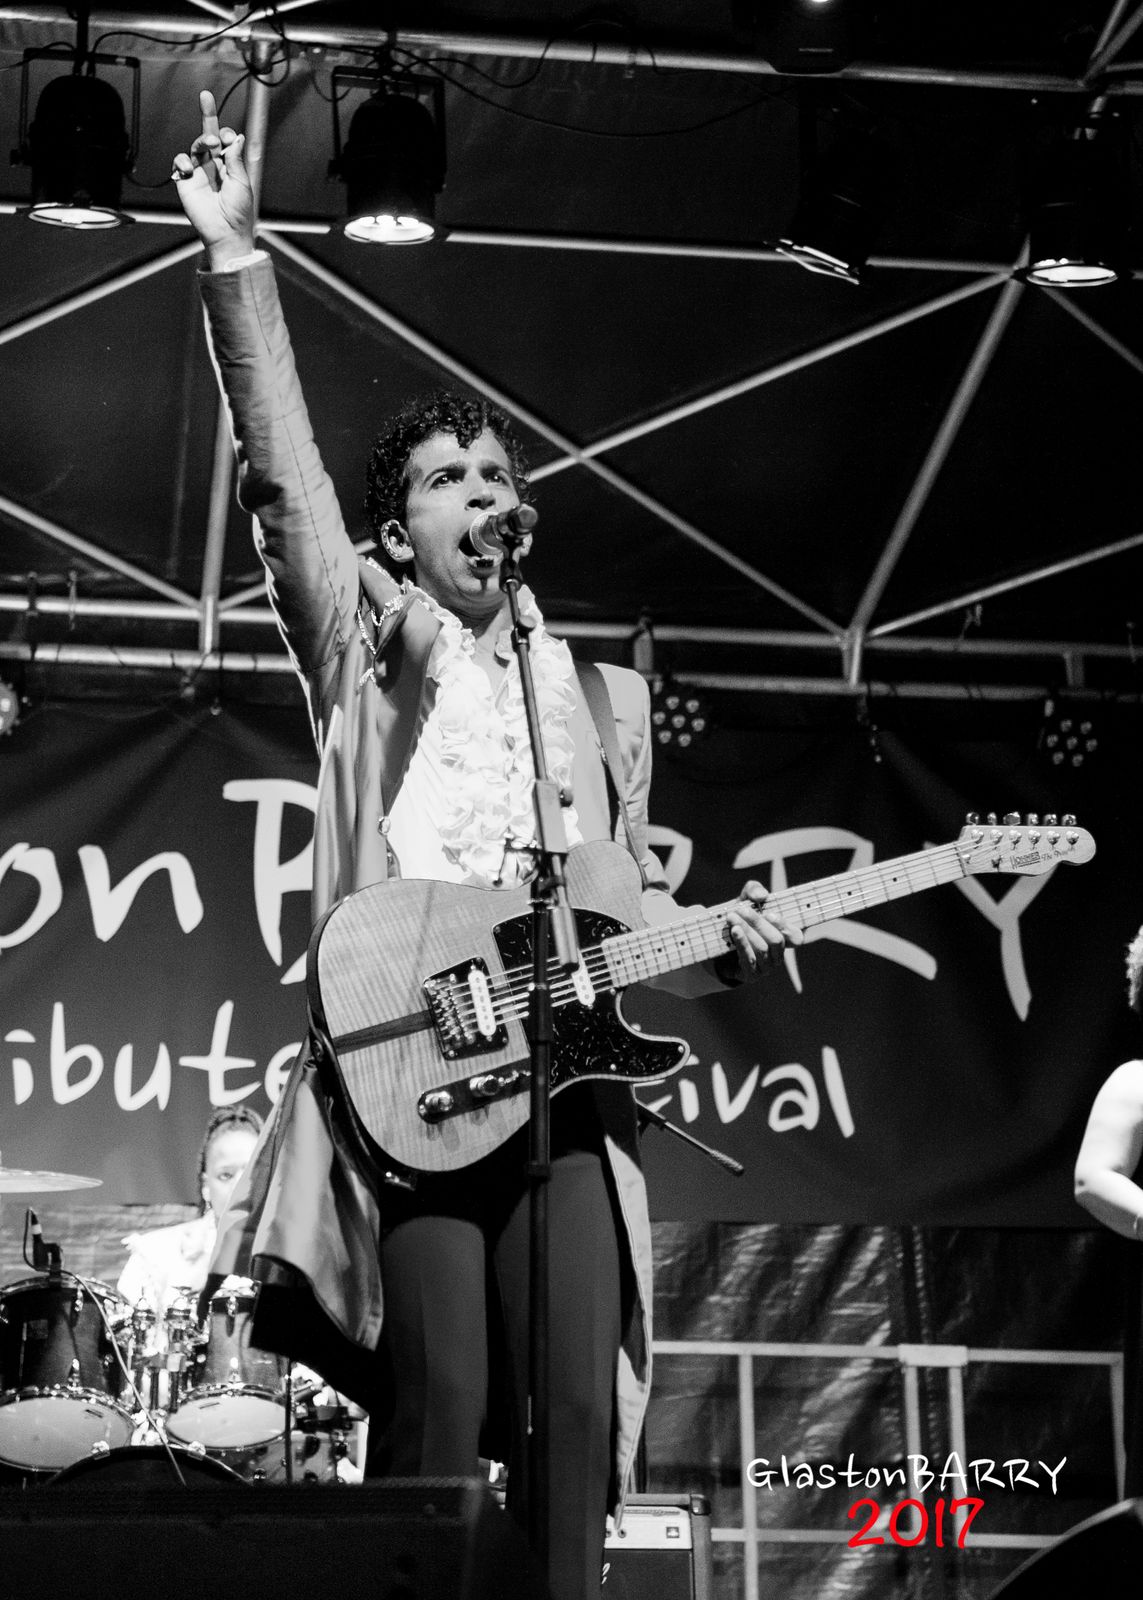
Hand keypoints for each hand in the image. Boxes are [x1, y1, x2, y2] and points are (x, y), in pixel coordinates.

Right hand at [171, 90, 254, 267]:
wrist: (225, 233)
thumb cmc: (238, 212)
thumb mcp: (241, 182)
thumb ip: (235, 158)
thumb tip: (237, 137)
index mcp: (229, 166)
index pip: (225, 140)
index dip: (226, 132)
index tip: (229, 136)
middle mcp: (214, 166)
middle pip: (208, 135)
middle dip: (207, 114)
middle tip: (207, 101)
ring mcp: (199, 173)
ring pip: (195, 146)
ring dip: (201, 140)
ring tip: (209, 143)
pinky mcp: (185, 181)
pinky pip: (180, 163)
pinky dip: (183, 161)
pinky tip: (191, 167)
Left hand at [722, 879, 801, 982]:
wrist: (718, 945)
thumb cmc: (740, 920)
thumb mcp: (746, 901)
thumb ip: (754, 891)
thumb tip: (761, 895)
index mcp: (784, 939)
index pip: (796, 937)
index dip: (785, 926)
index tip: (769, 914)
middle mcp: (778, 955)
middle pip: (775, 940)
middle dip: (757, 923)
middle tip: (740, 910)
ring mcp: (766, 967)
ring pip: (761, 949)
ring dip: (746, 931)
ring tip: (732, 918)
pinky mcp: (751, 975)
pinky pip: (749, 959)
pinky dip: (742, 943)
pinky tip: (734, 931)